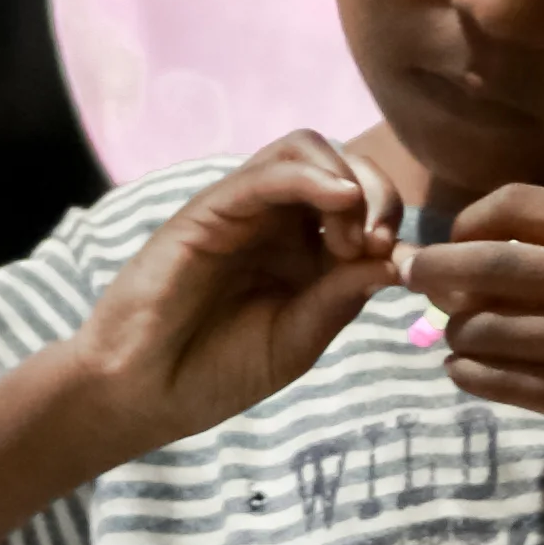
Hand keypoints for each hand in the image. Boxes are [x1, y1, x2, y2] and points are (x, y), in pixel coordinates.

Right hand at [70, 129, 414, 456]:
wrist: (143, 394)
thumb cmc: (214, 372)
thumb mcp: (298, 341)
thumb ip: (342, 298)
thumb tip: (401, 259)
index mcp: (301, 250)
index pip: (360, 199)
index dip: (390, 217)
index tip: (398, 263)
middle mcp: (275, 221)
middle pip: (340, 163)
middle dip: (379, 193)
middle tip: (379, 243)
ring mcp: (241, 211)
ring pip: (304, 149)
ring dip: (347, 179)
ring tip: (353, 235)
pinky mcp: (208, 211)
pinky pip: (263, 174)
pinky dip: (309, 176)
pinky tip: (339, 201)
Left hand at [411, 184, 543, 485]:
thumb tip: (455, 255)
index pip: (513, 205)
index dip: (464, 223)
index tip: (454, 243)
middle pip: (486, 264)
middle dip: (435, 273)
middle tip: (419, 284)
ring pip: (484, 328)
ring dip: (457, 334)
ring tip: (463, 338)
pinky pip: (499, 380)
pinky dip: (468, 373)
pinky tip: (470, 370)